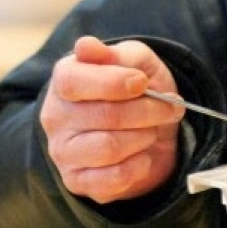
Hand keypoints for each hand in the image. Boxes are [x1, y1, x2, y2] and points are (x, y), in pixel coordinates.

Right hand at [40, 36, 184, 203]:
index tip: (142, 82)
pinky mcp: (79, 181)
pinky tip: (144, 155)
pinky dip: (140, 165)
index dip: (113, 82)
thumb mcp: (139, 63)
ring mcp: (64, 152)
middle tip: (170, 107)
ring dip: (145, 136)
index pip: (72, 81)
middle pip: (105, 115)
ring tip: (152, 130)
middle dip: (150, 110)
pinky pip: (114, 177)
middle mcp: (56, 117)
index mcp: (65, 80)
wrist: (152, 129)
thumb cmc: (139, 91)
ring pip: (109, 147)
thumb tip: (86, 46)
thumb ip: (119, 55)